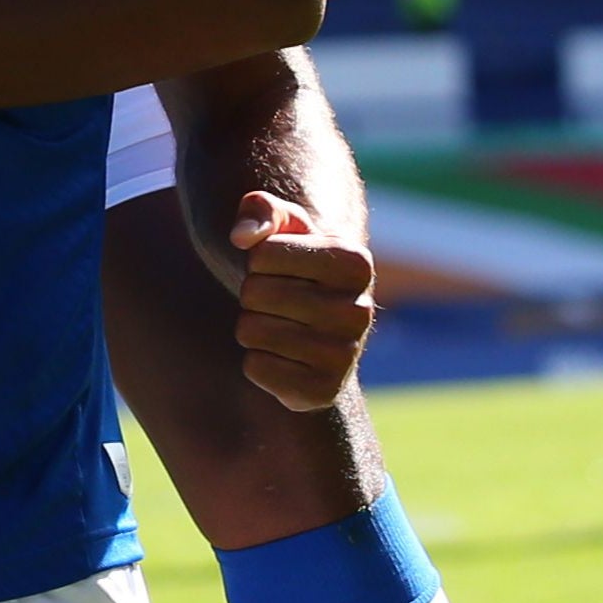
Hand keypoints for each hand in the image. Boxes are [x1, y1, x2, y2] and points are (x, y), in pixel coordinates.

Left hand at [225, 192, 379, 410]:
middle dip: (252, 293)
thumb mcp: (281, 223)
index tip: (282, 266)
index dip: (258, 258)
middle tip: (278, 300)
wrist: (315, 323)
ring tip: (281, 325)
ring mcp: (345, 356)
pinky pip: (255, 368)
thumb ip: (260, 209)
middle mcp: (360, 311)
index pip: (263, 253)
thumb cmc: (294, 262)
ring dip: (252, 326)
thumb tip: (242, 237)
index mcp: (356, 262)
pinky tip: (283, 356)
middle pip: (253, 293)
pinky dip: (256, 361)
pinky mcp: (323, 392)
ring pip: (250, 331)